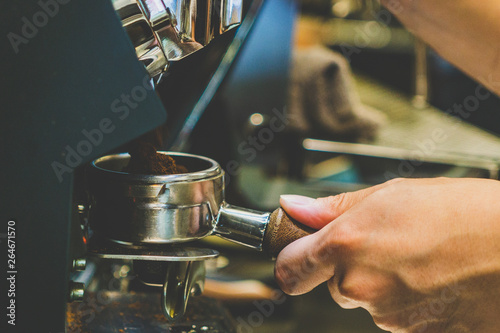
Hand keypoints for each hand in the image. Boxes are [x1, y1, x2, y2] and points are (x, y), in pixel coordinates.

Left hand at [275, 178, 499, 332]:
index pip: (288, 268)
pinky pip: (394, 314)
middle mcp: (360, 286)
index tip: (295, 251)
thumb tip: (293, 206)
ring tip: (417, 255)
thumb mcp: (390, 194)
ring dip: (380, 280)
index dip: (289, 259)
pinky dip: (405, 298)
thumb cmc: (463, 212)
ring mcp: (388, 315)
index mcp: (346, 245)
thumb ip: (332, 207)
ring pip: (365, 298)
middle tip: (384, 241)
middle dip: (348, 265)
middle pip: (331, 283)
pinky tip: (431, 276)